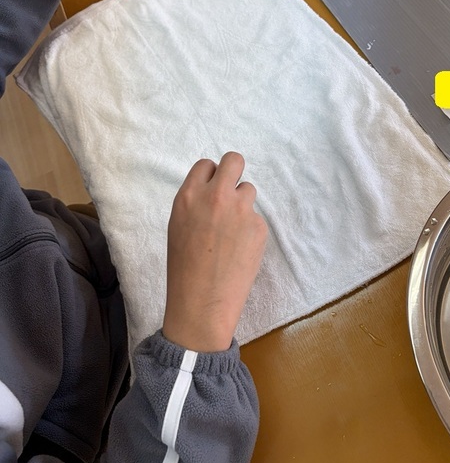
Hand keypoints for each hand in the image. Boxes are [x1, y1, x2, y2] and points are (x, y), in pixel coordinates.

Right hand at [163, 152, 267, 351]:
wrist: (202, 301)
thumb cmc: (183, 267)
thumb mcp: (177, 226)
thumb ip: (195, 202)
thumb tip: (212, 189)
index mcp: (189, 195)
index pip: (207, 165)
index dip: (211, 177)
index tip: (211, 191)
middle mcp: (216, 196)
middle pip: (234, 160)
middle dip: (233, 171)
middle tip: (231, 192)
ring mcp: (241, 210)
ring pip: (248, 190)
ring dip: (242, 204)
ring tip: (231, 232)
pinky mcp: (259, 227)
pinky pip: (256, 217)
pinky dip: (249, 229)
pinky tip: (239, 250)